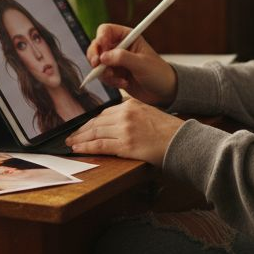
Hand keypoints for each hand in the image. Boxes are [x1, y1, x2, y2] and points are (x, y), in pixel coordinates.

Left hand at [65, 98, 182, 166]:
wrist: (182, 141)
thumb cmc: (168, 131)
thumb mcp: (148, 113)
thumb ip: (131, 115)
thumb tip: (113, 124)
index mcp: (131, 104)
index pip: (104, 113)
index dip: (91, 122)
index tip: (83, 127)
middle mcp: (126, 114)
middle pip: (97, 122)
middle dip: (82, 130)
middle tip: (71, 136)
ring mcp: (125, 129)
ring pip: (95, 133)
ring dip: (80, 139)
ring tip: (71, 143)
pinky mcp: (126, 144)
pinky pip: (100, 145)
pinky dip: (86, 147)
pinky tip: (78, 149)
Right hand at [87, 23, 177, 106]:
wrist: (164, 92)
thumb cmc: (158, 73)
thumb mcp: (142, 64)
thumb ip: (122, 58)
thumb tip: (103, 57)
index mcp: (128, 36)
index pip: (106, 30)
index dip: (101, 38)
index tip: (101, 49)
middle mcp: (119, 46)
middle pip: (97, 45)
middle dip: (95, 56)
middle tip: (97, 65)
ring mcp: (115, 61)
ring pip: (97, 63)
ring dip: (104, 72)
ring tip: (119, 79)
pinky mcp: (114, 74)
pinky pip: (102, 76)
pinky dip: (110, 81)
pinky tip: (123, 83)